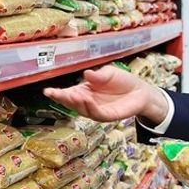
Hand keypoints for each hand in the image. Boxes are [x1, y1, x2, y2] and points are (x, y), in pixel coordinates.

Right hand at [44, 66, 165, 123]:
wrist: (141, 91)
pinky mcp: (107, 115)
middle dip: (62, 99)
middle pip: (71, 103)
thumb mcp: (109, 73)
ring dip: (76, 103)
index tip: (48, 91)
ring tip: (72, 95)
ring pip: (82, 110)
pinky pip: (96, 114)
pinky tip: (87, 100)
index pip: (68, 93)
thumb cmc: (123, 81)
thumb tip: (87, 74)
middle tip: (55, 93)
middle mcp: (87, 101)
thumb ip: (98, 75)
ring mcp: (96, 110)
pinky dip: (90, 108)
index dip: (57, 93)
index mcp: (84, 90)